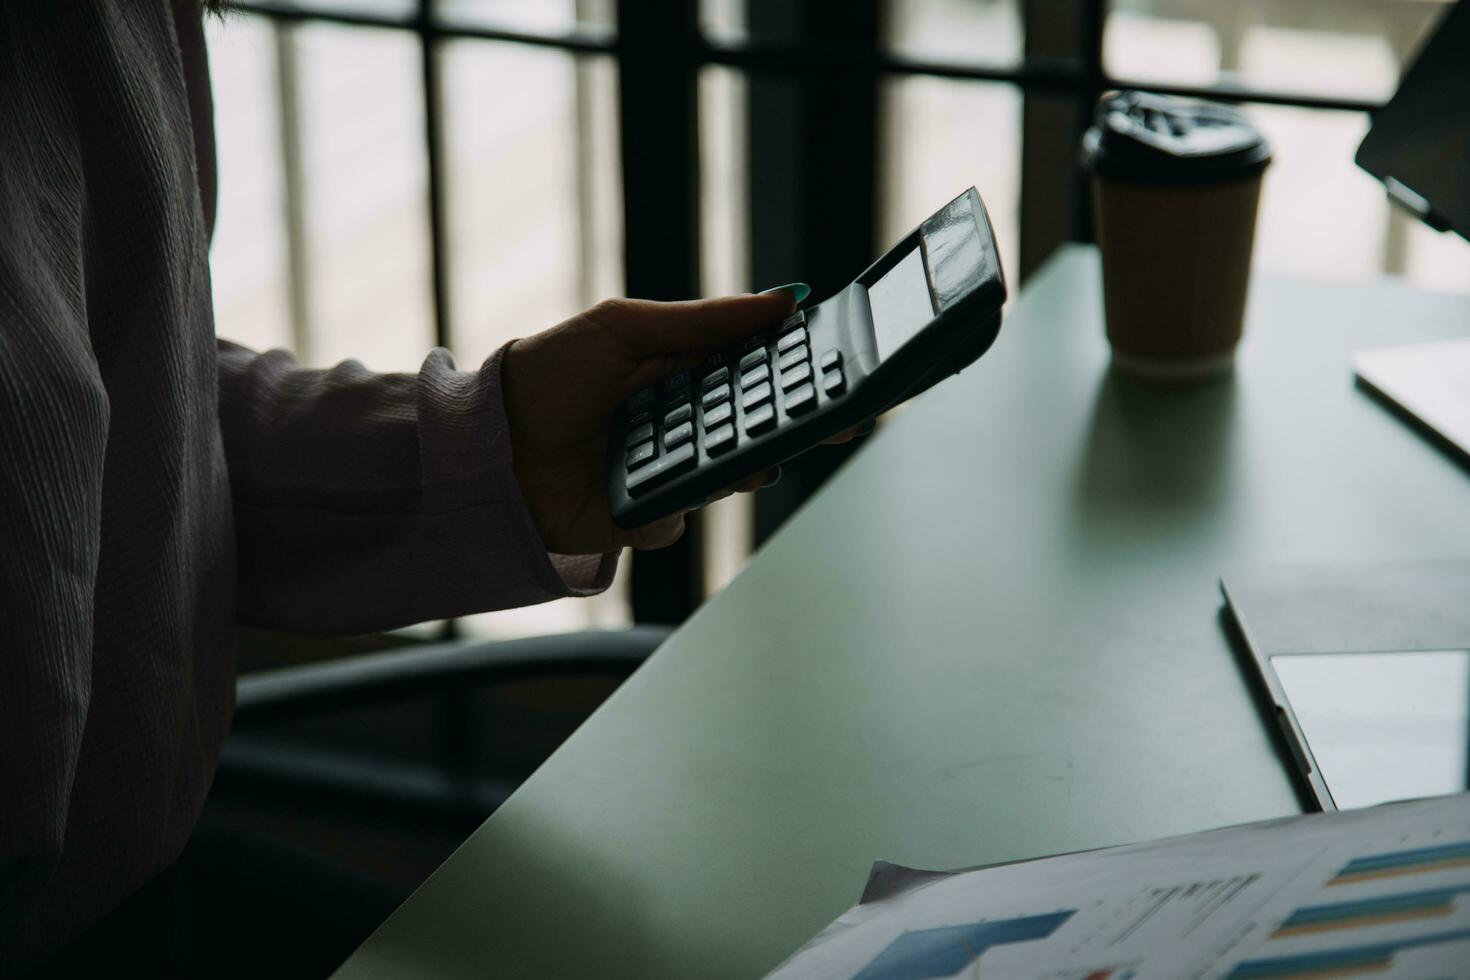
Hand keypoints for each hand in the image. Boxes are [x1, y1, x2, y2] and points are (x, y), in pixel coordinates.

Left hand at [501, 292, 798, 553]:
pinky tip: (640, 490)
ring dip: (736, 470)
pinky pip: (674, 518)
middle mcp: (684, 427)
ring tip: (746, 458)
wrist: (487, 441)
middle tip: (821, 424)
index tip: (835, 372)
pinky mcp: (640, 518)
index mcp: (686, 375)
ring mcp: (665, 474)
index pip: (755, 375)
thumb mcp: (623, 326)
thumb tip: (781, 302)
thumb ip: (703, 320)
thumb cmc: (547, 373)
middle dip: (787, 430)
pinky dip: (663, 506)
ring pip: (725, 480)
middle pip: (754, 432)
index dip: (796, 377)